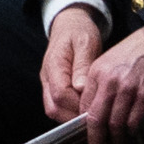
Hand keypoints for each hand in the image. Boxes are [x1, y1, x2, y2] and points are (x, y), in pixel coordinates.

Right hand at [38, 6, 108, 120]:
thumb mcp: (86, 42)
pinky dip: (72, 113)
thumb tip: (81, 88)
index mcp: (53, 65)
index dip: (77, 105)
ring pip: (54, 111)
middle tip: (97, 115)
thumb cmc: (79, 32)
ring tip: (94, 113)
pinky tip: (88, 109)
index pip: (60, 94)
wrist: (70, 25)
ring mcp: (48, 85)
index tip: (96, 106)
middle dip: (75, 116)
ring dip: (73, 117)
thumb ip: (83, 65)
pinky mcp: (53, 89)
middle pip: (54, 108)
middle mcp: (46, 78)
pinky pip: (59, 108)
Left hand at [75, 23, 143, 143]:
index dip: (84, 126)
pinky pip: (134, 121)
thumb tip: (86, 112)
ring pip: (116, 124)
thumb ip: (93, 85)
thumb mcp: (103, 63)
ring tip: (116, 142)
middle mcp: (111, 82)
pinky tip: (130, 131)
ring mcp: (129, 89)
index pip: (84, 108)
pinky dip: (131, 130)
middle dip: (96, 140)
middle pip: (97, 120)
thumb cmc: (128, 53)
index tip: (86, 135)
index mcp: (97, 74)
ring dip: (115, 138)